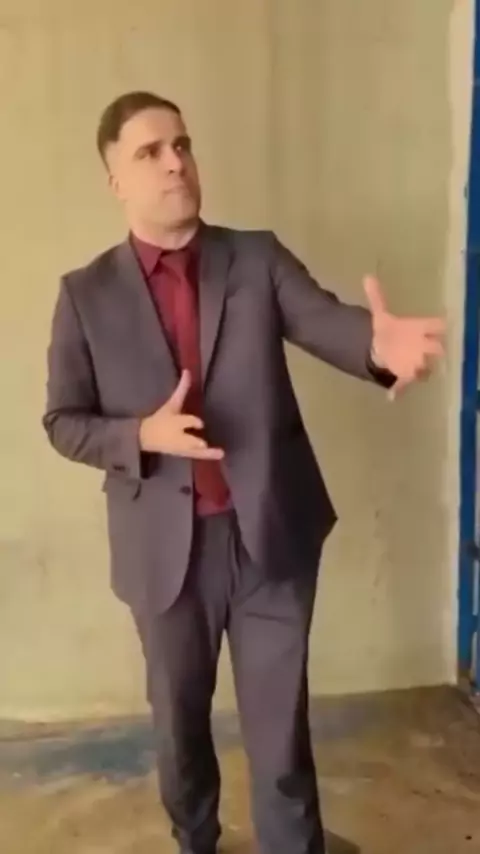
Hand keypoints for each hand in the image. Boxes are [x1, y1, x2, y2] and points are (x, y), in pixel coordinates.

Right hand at [139, 370, 224, 458]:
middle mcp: (177, 436)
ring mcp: (181, 447)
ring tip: (220, 453)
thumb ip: (182, 389)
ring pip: (194, 451)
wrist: (146, 437)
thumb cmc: (161, 417)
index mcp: (173, 422)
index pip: (182, 422)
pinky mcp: (184, 453)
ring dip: (206, 452)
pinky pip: (197, 455)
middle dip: (193, 442)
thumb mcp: (171, 403)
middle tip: (202, 444)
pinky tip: (221, 455)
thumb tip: (188, 371)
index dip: (191, 422)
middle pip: (186, 440)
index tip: (200, 424)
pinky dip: (208, 455)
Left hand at [364, 275, 445, 399]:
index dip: (439, 327)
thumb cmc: (389, 331)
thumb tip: (367, 276)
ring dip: (419, 370)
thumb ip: (376, 297)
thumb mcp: (380, 315)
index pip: (437, 326)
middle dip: (433, 350)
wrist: (384, 348)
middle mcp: (422, 346)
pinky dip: (398, 391)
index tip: (440, 327)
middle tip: (428, 351)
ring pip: (424, 369)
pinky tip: (391, 396)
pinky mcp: (406, 375)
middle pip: (436, 348)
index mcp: (418, 328)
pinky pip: (404, 384)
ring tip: (411, 372)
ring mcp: (416, 362)